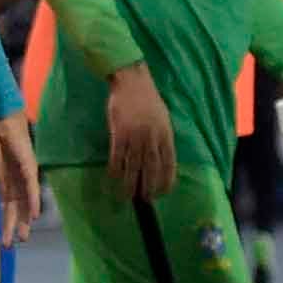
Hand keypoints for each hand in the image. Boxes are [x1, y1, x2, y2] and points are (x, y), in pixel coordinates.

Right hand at [0, 115, 40, 248]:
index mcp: (4, 185)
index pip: (6, 210)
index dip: (5, 225)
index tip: (4, 243)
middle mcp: (16, 184)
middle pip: (18, 210)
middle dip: (16, 227)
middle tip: (15, 244)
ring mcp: (24, 177)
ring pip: (27, 203)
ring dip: (26, 219)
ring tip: (25, 236)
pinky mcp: (29, 168)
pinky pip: (33, 187)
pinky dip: (34, 201)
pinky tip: (34, 215)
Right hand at [104, 65, 176, 200]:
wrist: (131, 82)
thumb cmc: (148, 99)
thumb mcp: (163, 118)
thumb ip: (162, 137)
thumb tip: (161, 157)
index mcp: (166, 134)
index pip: (169, 162)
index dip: (166, 179)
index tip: (163, 192)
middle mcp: (152, 137)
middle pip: (151, 167)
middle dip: (148, 185)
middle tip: (145, 199)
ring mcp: (135, 136)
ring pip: (133, 165)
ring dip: (130, 182)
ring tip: (127, 195)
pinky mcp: (119, 133)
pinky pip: (117, 156)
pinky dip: (115, 169)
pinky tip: (113, 178)